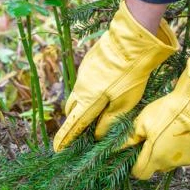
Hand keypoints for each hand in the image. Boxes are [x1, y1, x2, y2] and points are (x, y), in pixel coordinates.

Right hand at [52, 0, 177, 151]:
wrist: (132, 40)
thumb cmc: (131, 75)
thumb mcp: (125, 103)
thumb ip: (110, 120)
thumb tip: (98, 134)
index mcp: (88, 100)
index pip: (73, 124)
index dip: (65, 137)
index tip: (58, 148)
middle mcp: (80, 87)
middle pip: (72, 110)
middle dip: (74, 120)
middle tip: (82, 129)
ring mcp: (83, 73)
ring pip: (78, 94)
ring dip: (83, 104)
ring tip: (97, 109)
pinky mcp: (89, 62)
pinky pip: (85, 81)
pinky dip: (90, 90)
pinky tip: (106, 87)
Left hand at [124, 56, 189, 179]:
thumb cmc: (170, 111)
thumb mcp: (144, 120)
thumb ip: (131, 137)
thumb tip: (118, 147)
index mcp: (155, 158)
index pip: (140, 173)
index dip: (136, 165)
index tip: (138, 152)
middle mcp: (172, 164)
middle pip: (158, 167)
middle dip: (154, 157)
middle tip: (156, 138)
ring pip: (175, 161)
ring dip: (171, 151)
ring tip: (174, 131)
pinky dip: (188, 147)